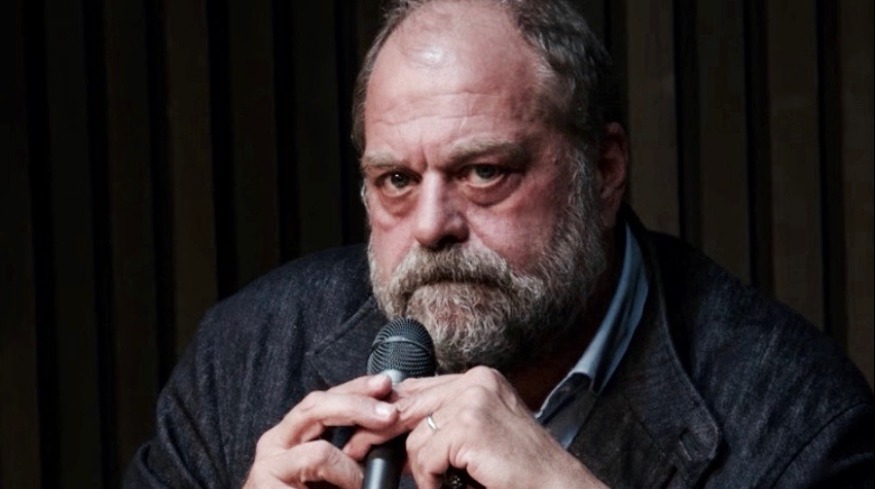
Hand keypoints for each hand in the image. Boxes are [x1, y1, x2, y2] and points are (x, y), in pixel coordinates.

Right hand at [243, 374, 398, 488]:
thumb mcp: (338, 471)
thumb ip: (353, 449)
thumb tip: (389, 426)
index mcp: (294, 435)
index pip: (326, 399)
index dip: (356, 388)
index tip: (387, 385)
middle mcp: (277, 442)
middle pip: (317, 406)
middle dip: (358, 405)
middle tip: (391, 414)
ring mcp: (268, 464)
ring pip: (320, 448)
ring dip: (352, 466)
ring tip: (364, 480)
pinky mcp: (265, 482)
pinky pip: (315, 471)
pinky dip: (342, 477)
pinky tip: (353, 485)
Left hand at [346, 366, 606, 488]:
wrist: (557, 488)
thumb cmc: (519, 471)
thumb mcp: (478, 435)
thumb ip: (444, 421)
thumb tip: (391, 423)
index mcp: (479, 379)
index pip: (416, 387)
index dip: (386, 411)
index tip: (363, 431)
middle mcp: (476, 381)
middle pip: (406, 405)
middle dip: (378, 433)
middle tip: (357, 452)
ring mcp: (474, 401)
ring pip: (413, 436)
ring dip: (421, 469)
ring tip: (442, 482)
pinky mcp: (471, 426)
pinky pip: (425, 456)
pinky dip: (432, 480)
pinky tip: (451, 486)